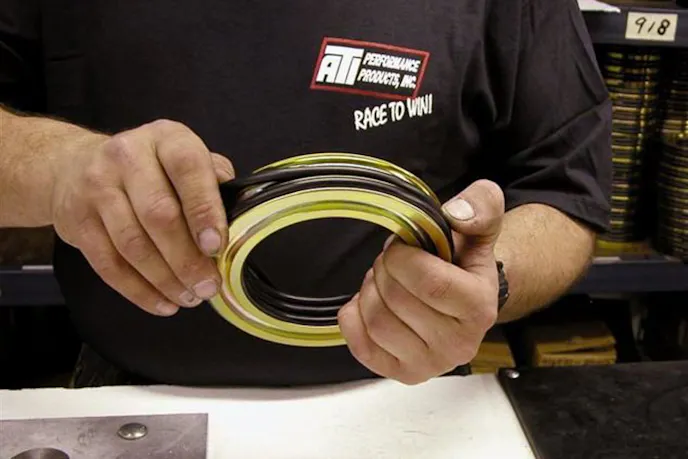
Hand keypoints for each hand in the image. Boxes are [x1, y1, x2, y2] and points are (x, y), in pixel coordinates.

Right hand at [51, 119, 234, 316]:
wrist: (74, 164)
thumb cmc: (148, 168)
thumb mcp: (184, 157)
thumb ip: (214, 181)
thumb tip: (241, 220)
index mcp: (166, 139)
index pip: (188, 169)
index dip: (204, 209)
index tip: (217, 246)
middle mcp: (128, 156)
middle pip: (159, 214)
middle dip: (187, 258)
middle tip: (208, 285)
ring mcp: (97, 187)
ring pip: (133, 244)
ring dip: (165, 279)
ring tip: (189, 297)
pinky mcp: (77, 220)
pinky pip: (109, 264)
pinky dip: (138, 290)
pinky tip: (162, 302)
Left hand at [338, 180, 504, 384]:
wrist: (462, 299)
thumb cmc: (462, 262)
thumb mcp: (478, 226)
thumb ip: (480, 207)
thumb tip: (456, 213)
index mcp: (479, 308)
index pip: (429, 283)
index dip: (403, 257)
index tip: (402, 246)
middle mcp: (459, 345)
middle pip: (396, 300)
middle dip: (385, 269)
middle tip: (394, 262)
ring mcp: (430, 365)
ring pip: (376, 321)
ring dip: (370, 291)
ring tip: (386, 282)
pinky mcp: (403, 374)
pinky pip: (360, 344)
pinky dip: (355, 316)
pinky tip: (371, 302)